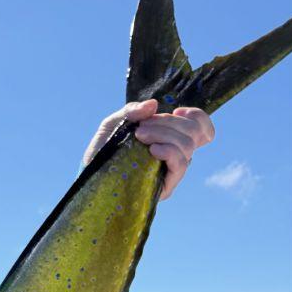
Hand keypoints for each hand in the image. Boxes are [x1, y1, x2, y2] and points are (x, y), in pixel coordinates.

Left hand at [83, 99, 214, 199]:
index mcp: (170, 139)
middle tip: (141, 128)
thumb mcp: (114, 124)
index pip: (201, 128)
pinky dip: (169, 151)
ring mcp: (171, 171)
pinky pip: (181, 164)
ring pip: (187, 145)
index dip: (197, 116)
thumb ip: (131, 111)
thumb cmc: (103, 151)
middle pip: (193, 132)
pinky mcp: (166, 187)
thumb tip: (153, 105)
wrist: (90, 177)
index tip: (176, 111)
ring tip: (140, 137)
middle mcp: (176, 155)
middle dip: (168, 123)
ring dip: (164, 134)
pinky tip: (152, 150)